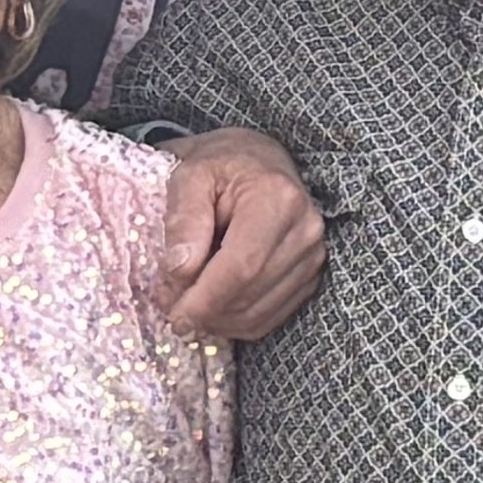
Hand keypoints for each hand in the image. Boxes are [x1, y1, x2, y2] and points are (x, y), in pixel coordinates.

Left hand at [150, 129, 326, 340]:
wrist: (258, 160)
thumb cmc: (220, 165)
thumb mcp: (190, 175)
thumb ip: (183, 219)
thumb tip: (179, 270)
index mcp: (276, 198)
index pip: (242, 265)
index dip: (206, 299)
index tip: (174, 316)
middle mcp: (305, 230)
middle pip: (250, 294)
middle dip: (205, 312)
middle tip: (169, 307)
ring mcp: (313, 256)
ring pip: (259, 314)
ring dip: (217, 321)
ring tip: (186, 305)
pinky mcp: (310, 276)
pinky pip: (270, 318)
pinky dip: (236, 322)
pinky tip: (212, 308)